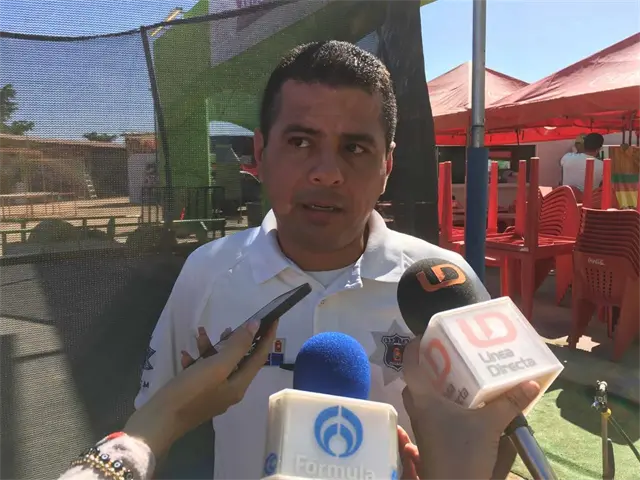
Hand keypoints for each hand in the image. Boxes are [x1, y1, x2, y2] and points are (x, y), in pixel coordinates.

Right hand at [124, 318, 275, 457]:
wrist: (157, 420)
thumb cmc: (190, 392)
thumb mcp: (216, 366)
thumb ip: (237, 346)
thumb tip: (255, 327)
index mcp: (239, 385)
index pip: (259, 357)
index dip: (266, 337)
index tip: (272, 318)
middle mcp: (230, 390)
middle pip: (239, 359)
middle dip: (234, 340)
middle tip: (229, 325)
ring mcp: (212, 393)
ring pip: (218, 363)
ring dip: (210, 347)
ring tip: (199, 333)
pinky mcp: (196, 393)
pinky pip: (202, 371)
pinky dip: (196, 360)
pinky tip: (185, 354)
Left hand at [401, 338, 539, 479]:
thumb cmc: (462, 452)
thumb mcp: (490, 426)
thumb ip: (509, 403)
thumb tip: (530, 383)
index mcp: (424, 399)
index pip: (410, 364)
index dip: (415, 347)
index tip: (426, 334)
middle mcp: (419, 410)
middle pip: (416, 382)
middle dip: (428, 367)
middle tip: (448, 355)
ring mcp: (424, 427)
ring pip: (424, 399)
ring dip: (436, 387)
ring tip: (459, 376)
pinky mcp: (432, 440)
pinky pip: (433, 414)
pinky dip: (445, 404)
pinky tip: (466, 405)